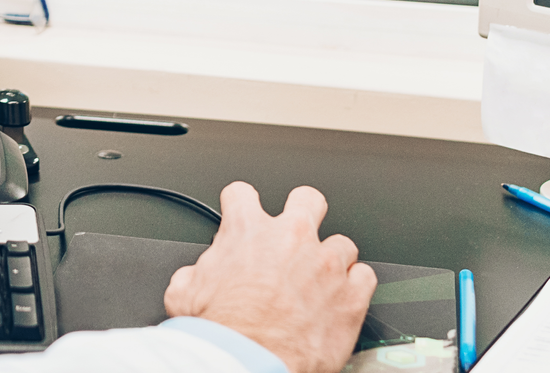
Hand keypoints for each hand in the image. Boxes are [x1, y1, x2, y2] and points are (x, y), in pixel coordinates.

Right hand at [163, 183, 376, 372]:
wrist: (246, 361)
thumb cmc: (220, 330)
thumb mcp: (183, 293)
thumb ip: (195, 273)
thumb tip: (196, 277)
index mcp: (247, 231)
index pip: (242, 194)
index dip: (240, 205)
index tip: (243, 215)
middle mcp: (291, 238)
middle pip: (308, 199)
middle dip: (303, 211)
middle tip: (296, 233)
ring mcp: (326, 265)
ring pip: (343, 243)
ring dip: (332, 260)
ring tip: (321, 282)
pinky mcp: (352, 296)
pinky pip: (366, 277)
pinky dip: (356, 287)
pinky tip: (341, 299)